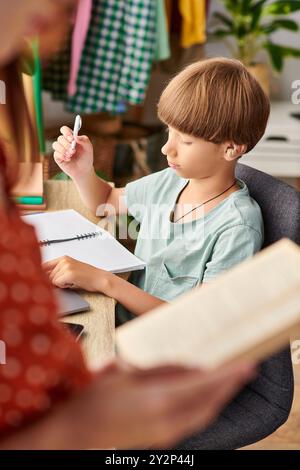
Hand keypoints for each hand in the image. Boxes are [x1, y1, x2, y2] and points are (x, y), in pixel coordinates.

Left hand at [43, 256, 109, 291]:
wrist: (100, 279)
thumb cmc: (87, 277)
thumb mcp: (71, 270)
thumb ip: (57, 271)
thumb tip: (41, 277)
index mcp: (63, 258)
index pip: (44, 266)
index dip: (41, 275)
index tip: (40, 279)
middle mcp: (64, 260)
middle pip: (46, 275)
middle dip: (54, 281)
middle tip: (66, 281)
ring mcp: (66, 266)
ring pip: (51, 280)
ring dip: (60, 284)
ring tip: (71, 281)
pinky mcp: (69, 274)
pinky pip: (57, 283)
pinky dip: (63, 286)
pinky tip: (72, 283)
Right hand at [52, 126, 93, 179]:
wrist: (84, 170)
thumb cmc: (86, 158)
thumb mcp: (88, 148)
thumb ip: (84, 140)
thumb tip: (75, 136)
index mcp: (71, 138)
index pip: (64, 130)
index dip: (66, 132)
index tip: (71, 139)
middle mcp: (65, 142)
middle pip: (60, 138)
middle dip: (66, 144)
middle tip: (73, 150)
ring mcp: (60, 149)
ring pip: (55, 144)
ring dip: (63, 150)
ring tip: (71, 155)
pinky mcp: (58, 157)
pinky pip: (56, 153)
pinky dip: (62, 156)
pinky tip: (68, 159)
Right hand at [65, 359, 256, 449]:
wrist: (75, 434)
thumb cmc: (94, 399)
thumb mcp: (127, 374)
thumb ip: (162, 371)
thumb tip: (191, 367)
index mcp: (158, 401)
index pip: (203, 385)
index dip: (227, 375)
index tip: (246, 365)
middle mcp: (168, 421)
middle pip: (209, 402)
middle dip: (229, 386)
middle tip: (245, 369)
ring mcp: (166, 434)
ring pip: (203, 414)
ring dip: (220, 397)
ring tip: (231, 380)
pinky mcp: (161, 438)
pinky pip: (193, 421)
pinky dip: (206, 407)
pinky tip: (206, 396)